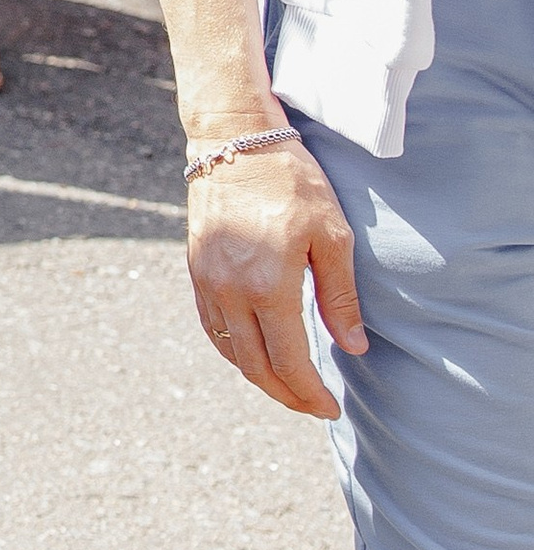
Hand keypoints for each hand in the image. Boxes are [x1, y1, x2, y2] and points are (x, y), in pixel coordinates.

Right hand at [186, 137, 364, 414]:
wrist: (234, 141)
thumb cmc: (292, 183)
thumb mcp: (333, 236)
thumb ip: (340, 297)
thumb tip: (353, 348)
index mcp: (269, 288)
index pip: (290, 362)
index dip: (311, 393)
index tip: (331, 407)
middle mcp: (232, 294)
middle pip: (257, 368)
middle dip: (287, 396)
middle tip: (313, 406)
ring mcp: (208, 284)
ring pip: (231, 353)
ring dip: (260, 378)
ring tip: (289, 386)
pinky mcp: (196, 272)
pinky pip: (212, 328)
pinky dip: (234, 352)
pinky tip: (253, 354)